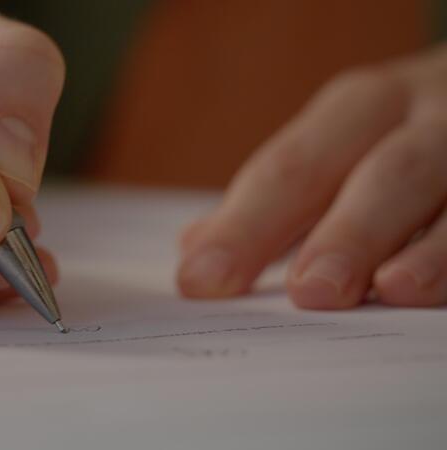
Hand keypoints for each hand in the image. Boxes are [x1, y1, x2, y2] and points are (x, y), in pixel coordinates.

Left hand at [179, 45, 446, 308]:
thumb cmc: (401, 133)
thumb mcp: (341, 146)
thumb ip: (277, 200)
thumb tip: (194, 249)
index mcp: (360, 109)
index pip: (291, 168)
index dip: (245, 226)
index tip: (200, 279)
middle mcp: (424, 117)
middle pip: (380, 173)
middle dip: (344, 232)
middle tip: (306, 292)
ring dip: (428, 246)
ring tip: (392, 289)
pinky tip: (439, 290)